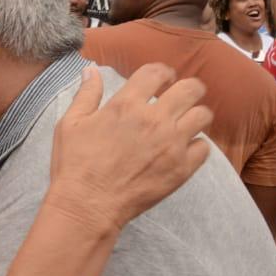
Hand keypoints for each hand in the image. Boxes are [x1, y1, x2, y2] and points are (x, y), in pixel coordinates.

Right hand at [47, 64, 210, 231]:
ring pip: (202, 116)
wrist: (88, 205)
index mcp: (126, 104)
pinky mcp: (181, 168)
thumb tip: (91, 69)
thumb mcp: (70, 124)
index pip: (157, 72)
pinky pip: (204, 148)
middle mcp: (154, 119)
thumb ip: (86, 94)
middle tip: (182, 97)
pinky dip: (196, 146)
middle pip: (191, 89)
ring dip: (195, 115)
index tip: (163, 79)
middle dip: (189, 88)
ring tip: (185, 123)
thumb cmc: (75, 165)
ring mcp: (171, 144)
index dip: (163, 72)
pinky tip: (183, 149)